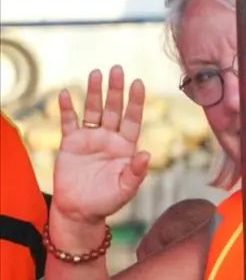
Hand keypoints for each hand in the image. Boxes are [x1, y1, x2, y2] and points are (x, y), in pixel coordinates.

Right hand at [52, 67, 149, 230]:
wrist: (80, 210)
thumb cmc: (107, 201)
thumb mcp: (126, 189)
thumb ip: (136, 172)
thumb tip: (146, 154)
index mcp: (126, 147)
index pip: (133, 119)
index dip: (135, 102)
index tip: (138, 83)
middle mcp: (109, 138)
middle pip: (114, 109)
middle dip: (115, 90)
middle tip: (117, 69)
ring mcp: (90, 139)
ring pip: (93, 110)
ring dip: (94, 93)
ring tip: (96, 73)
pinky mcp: (70, 143)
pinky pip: (69, 122)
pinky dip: (67, 108)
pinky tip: (66, 94)